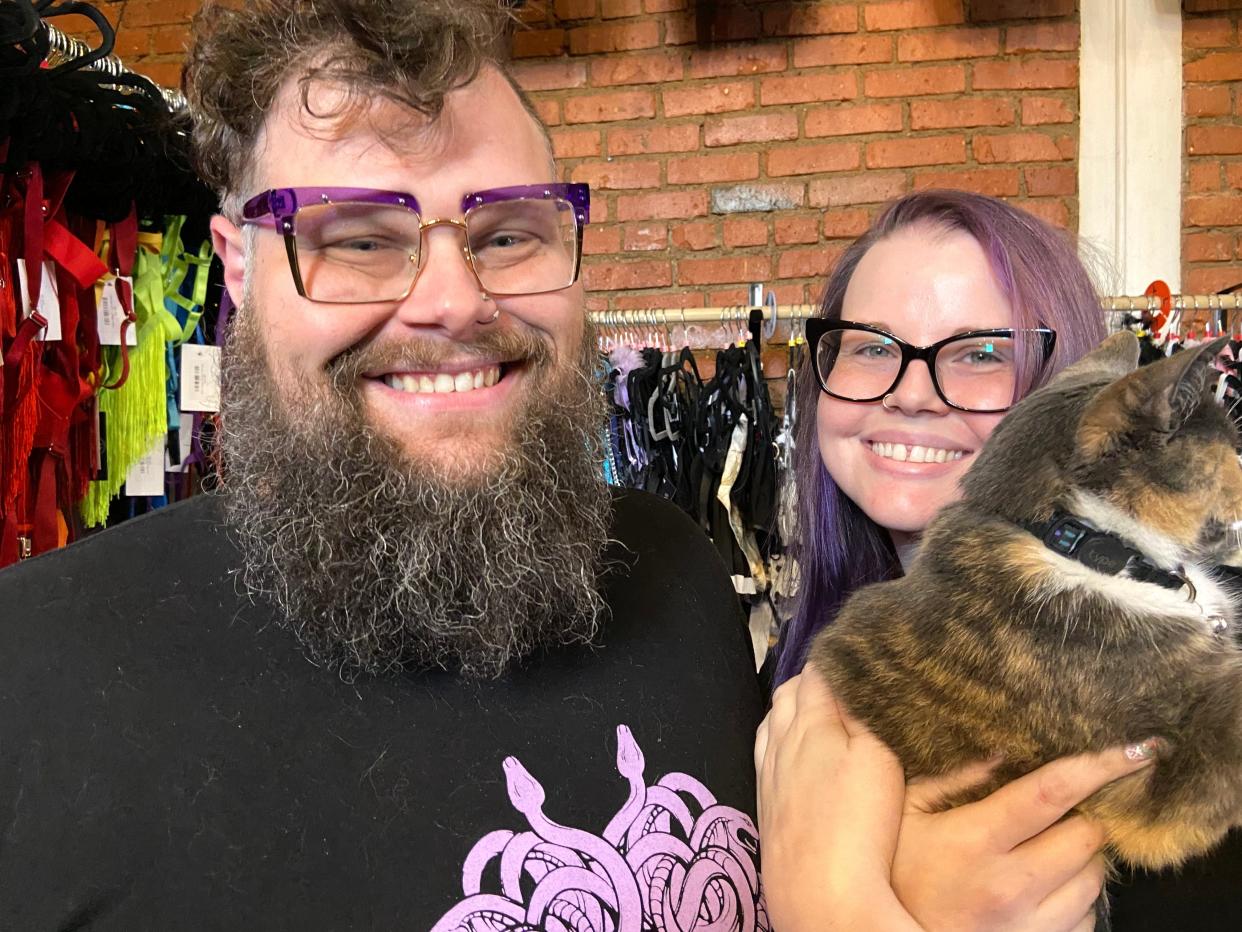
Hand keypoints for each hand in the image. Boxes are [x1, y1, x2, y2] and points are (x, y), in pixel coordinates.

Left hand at [755, 670, 921, 931]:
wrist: (819, 893)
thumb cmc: (858, 824)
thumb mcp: (878, 758)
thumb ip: (864, 715)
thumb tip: (858, 678)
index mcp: (808, 723)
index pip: (816, 674)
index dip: (835, 657)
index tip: (854, 649)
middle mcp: (779, 743)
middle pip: (788, 695)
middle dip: (809, 679)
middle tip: (837, 677)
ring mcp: (768, 775)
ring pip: (771, 723)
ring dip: (789, 708)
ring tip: (810, 705)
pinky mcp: (764, 806)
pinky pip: (764, 754)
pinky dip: (776, 738)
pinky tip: (787, 751)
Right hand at [892, 741, 1156, 931]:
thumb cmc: (900, 870)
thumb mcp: (909, 813)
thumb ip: (954, 776)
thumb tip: (1005, 748)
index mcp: (975, 841)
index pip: (1051, 793)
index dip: (1098, 766)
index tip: (1134, 749)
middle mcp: (1011, 886)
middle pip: (1087, 836)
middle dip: (1081, 817)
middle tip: (1055, 813)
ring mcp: (1032, 925)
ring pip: (1096, 878)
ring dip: (1081, 857)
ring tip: (1046, 850)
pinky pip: (1089, 916)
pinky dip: (1077, 896)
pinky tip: (1044, 887)